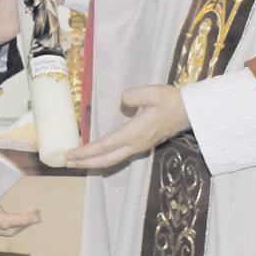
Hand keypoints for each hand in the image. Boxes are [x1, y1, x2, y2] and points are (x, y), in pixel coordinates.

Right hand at [0, 169, 39, 237]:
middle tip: (38, 214)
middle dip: (24, 224)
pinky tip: (11, 216)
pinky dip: (5, 224)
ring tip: (29, 215)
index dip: (22, 220)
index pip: (4, 221)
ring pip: (0, 231)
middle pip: (5, 230)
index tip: (36, 215)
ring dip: (15, 224)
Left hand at [64, 85, 189, 168]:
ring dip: (93, 162)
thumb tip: (122, 103)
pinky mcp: (142, 145)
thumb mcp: (152, 92)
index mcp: (134, 133)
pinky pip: (118, 156)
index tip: (70, 154)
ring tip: (77, 161)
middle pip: (105, 159)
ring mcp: (139, 147)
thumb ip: (132, 95)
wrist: (190, 111)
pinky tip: (97, 155)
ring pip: (112, 160)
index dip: (86, 151)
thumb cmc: (170, 101)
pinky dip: (103, 158)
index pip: (105, 145)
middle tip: (66, 163)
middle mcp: (135, 145)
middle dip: (85, 162)